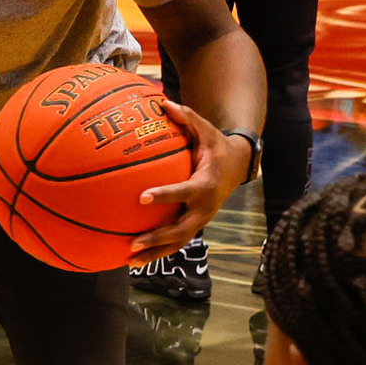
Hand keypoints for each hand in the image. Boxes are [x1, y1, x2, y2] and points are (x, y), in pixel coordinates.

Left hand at [134, 97, 249, 258]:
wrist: (237, 168)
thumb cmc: (215, 146)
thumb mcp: (206, 130)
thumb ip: (187, 118)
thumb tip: (162, 102)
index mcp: (205, 185)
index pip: (184, 193)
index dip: (165, 196)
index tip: (142, 198)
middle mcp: (204, 208)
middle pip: (181, 230)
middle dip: (157, 239)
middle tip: (133, 243)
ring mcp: (200, 221)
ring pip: (177, 244)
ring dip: (154, 254)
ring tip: (129, 262)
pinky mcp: (194, 227)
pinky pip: (175, 243)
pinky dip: (156, 252)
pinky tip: (132, 258)